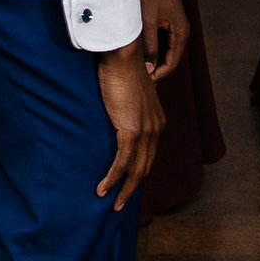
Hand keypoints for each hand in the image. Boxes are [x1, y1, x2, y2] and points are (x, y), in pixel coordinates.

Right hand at [93, 45, 163, 210]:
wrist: (123, 56)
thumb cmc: (122, 68)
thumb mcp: (130, 91)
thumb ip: (128, 103)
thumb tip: (121, 104)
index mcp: (157, 121)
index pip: (149, 154)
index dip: (139, 171)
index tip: (128, 184)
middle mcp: (155, 128)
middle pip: (145, 167)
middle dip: (133, 187)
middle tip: (120, 202)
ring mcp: (146, 131)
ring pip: (135, 170)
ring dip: (124, 190)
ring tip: (112, 204)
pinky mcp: (131, 131)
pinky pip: (122, 162)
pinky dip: (112, 178)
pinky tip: (102, 189)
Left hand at [138, 0, 188, 81]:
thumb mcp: (146, 22)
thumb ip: (149, 47)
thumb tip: (149, 69)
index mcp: (181, 33)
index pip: (171, 63)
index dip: (157, 75)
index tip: (144, 84)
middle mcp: (180, 30)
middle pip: (169, 57)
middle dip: (155, 69)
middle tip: (139, 81)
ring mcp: (173, 23)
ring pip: (163, 48)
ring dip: (152, 58)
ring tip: (136, 68)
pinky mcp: (165, 17)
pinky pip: (160, 37)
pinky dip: (150, 46)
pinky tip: (137, 50)